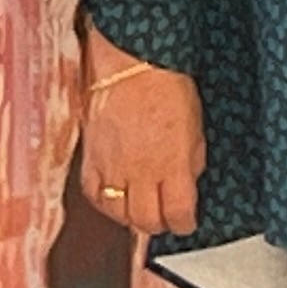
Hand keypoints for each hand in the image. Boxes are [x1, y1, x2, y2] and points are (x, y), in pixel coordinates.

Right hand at [81, 48, 205, 238]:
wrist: (130, 63)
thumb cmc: (167, 85)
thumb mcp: (196, 125)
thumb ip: (191, 160)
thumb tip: (187, 183)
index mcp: (173, 164)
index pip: (178, 213)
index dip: (185, 223)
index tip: (187, 221)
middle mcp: (141, 172)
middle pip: (146, 221)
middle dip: (159, 224)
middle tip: (165, 217)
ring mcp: (112, 168)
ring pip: (118, 214)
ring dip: (132, 216)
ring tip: (141, 207)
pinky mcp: (90, 159)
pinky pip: (95, 195)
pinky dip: (105, 202)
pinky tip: (115, 197)